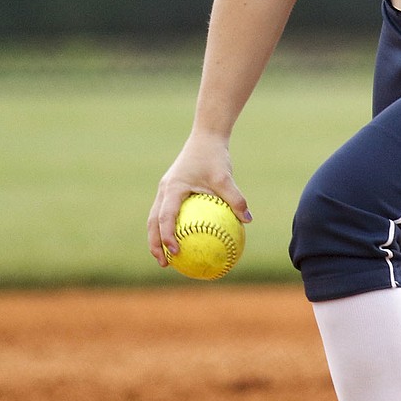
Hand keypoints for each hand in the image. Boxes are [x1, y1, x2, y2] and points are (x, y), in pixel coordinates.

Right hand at [147, 133, 251, 266]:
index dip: (167, 236)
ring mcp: (166, 189)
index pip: (165, 217)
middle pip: (152, 222)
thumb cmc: (214, 156)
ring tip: (169, 257)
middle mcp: (165, 190)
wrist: (206, 136)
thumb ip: (235, 198)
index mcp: (172, 188)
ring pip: (156, 218)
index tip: (175, 251)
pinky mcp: (173, 189)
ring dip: (158, 237)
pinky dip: (170, 226)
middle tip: (164, 263)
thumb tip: (248, 220)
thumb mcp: (225, 177)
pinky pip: (168, 212)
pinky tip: (186, 238)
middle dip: (155, 244)